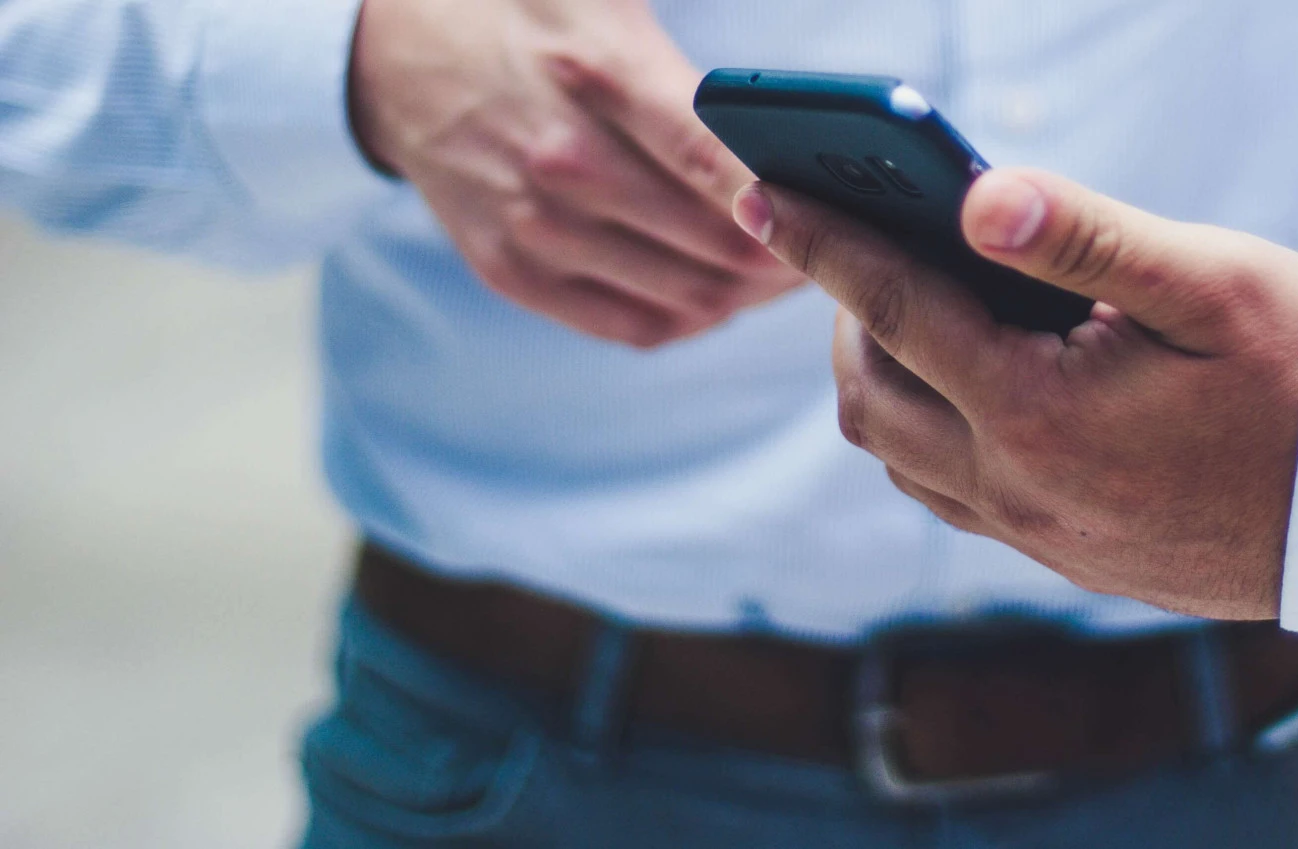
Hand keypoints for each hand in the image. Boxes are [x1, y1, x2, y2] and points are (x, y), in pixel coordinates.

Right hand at [349, 0, 803, 346]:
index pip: (715, 159)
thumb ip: (697, 68)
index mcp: (600, 76)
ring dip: (753, 295)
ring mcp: (535, 226)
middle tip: (835, 247)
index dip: (786, 202)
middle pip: (717, 244)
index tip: (839, 213)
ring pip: (688, 296)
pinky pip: (635, 325)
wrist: (398, 54)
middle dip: (793, 255)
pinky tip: (723, 294)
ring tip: (790, 272)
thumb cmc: (532, 17)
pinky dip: (695, 318)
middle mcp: (564, 161)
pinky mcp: (511, 271)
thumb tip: (795, 118)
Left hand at [733, 169, 1297, 619]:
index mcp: (1041, 412)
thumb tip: (977, 197)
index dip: (822, 243)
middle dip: (842, 313)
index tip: (762, 194)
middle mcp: (1020, 489)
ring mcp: (1038, 535)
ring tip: (906, 306)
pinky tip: (968, 382)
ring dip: (881, 377)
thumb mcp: (1210, 282)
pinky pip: (951, 494)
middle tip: (855, 243)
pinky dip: (928, 430)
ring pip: (901, 456)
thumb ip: (1086, 235)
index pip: (893, 310)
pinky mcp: (1066, 558)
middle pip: (870, 396)